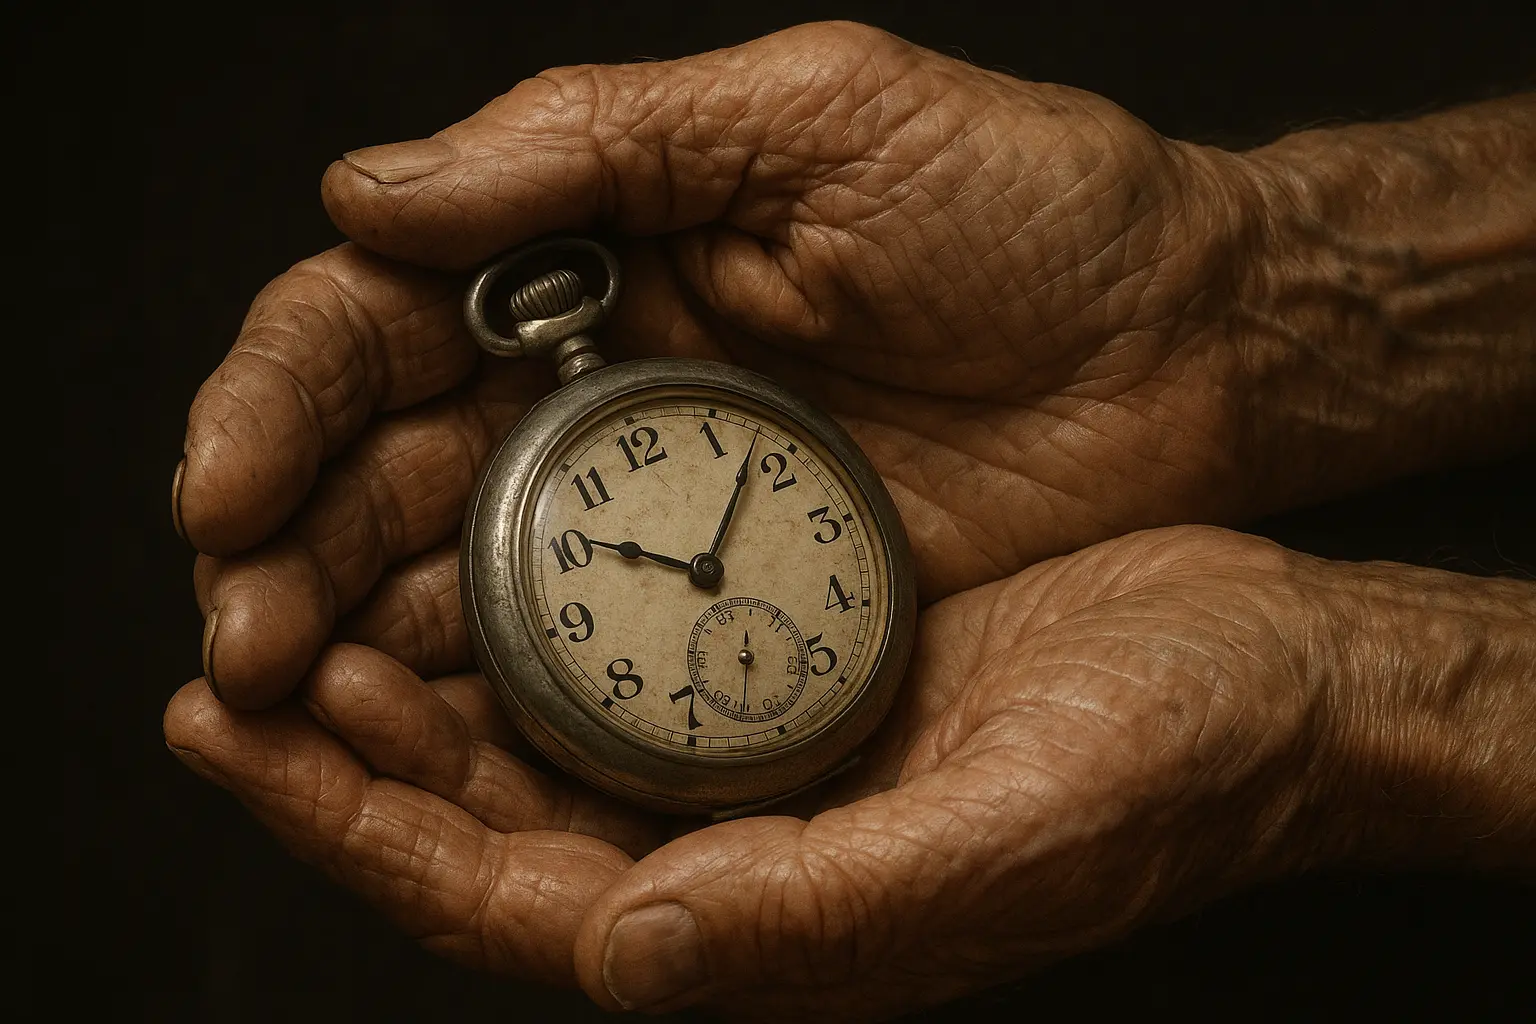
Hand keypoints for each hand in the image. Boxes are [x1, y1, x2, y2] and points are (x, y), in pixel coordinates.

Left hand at [164, 525, 1535, 1017]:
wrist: (1263, 673)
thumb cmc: (1169, 765)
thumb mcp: (1010, 836)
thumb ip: (825, 907)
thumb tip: (635, 956)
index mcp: (769, 925)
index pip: (509, 902)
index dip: (360, 825)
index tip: (236, 730)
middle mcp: (740, 855)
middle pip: (488, 822)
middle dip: (349, 748)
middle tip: (238, 648)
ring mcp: (760, 766)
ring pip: (537, 737)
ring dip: (418, 674)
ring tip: (312, 591)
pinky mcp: (791, 678)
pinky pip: (619, 659)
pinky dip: (529, 610)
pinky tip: (471, 548)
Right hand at [173, 21, 1271, 706]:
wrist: (1192, 344)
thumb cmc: (1032, 208)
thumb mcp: (815, 117)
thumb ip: (588, 142)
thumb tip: (367, 196)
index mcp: (593, 263)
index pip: (377, 325)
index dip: (281, 403)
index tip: (226, 488)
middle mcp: (602, 395)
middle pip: (383, 474)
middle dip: (286, 553)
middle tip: (243, 646)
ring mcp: (666, 519)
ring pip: (458, 586)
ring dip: (360, 646)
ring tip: (297, 710)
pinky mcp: (740, 620)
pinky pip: (591, 671)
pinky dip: (500, 709)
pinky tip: (433, 746)